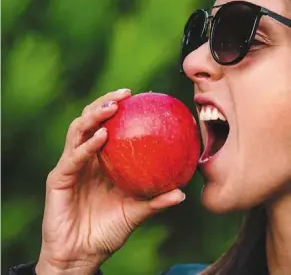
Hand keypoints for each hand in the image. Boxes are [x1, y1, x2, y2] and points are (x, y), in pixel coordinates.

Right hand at [36, 89, 185, 274]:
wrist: (81, 255)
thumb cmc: (107, 232)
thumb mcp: (135, 213)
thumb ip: (155, 202)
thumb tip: (182, 193)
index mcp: (101, 162)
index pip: (109, 128)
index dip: (121, 111)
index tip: (141, 100)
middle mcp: (85, 158)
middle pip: (91, 120)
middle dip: (105, 102)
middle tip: (126, 94)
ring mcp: (71, 166)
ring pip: (78, 131)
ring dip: (93, 115)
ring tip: (112, 107)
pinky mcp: (58, 178)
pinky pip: (73, 158)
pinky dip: (87, 145)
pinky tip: (101, 136)